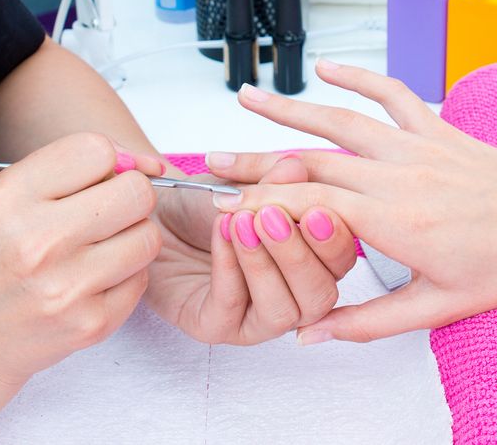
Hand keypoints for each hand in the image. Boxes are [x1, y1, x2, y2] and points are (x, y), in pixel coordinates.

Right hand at [0, 134, 163, 392]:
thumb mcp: (2, 201)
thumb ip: (66, 172)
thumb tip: (144, 163)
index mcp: (8, 199)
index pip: (96, 150)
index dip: (107, 160)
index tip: (100, 176)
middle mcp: (38, 242)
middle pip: (135, 192)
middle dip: (129, 195)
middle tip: (109, 210)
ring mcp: (67, 287)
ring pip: (148, 236)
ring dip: (133, 236)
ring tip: (102, 245)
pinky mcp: (90, 324)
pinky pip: (142, 279)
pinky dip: (127, 275)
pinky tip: (95, 278)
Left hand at [144, 157, 358, 344]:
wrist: (155, 215)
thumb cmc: (207, 204)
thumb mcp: (244, 183)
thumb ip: (273, 181)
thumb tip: (296, 168)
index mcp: (312, 262)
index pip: (340, 261)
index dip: (334, 240)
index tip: (316, 211)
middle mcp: (292, 296)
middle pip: (320, 295)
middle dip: (298, 255)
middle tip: (274, 217)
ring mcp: (255, 319)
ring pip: (281, 311)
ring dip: (264, 264)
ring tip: (243, 222)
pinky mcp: (215, 328)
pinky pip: (231, 307)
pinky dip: (229, 268)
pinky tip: (221, 234)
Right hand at [206, 61, 496, 343]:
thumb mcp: (437, 310)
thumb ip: (367, 322)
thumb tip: (310, 336)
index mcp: (395, 222)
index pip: (308, 207)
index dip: (259, 206)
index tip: (221, 209)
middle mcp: (399, 175)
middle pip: (311, 161)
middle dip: (255, 163)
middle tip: (212, 163)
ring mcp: (417, 146)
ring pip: (341, 121)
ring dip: (290, 109)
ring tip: (246, 98)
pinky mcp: (436, 129)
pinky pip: (392, 94)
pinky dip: (359, 78)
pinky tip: (327, 69)